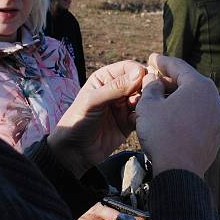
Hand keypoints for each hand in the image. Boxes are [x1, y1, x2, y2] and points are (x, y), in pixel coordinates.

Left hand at [49, 60, 145, 177]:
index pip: (130, 68)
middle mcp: (117, 89)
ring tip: (134, 111)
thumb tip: (140, 73)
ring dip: (144, 103)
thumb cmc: (78, 121)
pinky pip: (143, 116)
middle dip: (144, 89)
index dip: (139, 72)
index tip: (144, 81)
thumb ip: (116, 87)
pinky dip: (142, 117)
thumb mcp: (94, 100)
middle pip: (140, 82)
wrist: (75, 151)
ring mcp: (124, 106)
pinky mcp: (129, 122)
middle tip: (137, 99)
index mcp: (106, 78)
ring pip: (144, 99)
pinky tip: (132, 123)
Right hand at [135, 53, 219, 176]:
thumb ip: (151, 87)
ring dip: (179, 97)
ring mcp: (219, 117)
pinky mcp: (218, 133)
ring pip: (196, 100)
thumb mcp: (148, 106)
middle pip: (190, 82)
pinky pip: (200, 116)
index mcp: (200, 86)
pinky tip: (173, 117)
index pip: (179, 67)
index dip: (162, 62)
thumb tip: (155, 82)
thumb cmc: (162, 135)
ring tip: (162, 99)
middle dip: (171, 80)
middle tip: (155, 78)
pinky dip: (187, 112)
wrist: (180, 172)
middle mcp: (215, 98)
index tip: (152, 58)